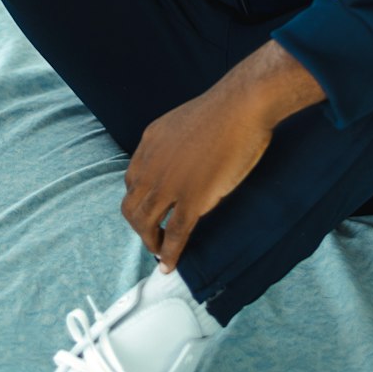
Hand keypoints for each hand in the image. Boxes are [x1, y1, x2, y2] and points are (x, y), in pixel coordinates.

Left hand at [122, 88, 272, 271]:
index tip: (150, 210)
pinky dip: (169, 254)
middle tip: (152, 235)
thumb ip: (173, 144)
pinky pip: (174, 234)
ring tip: (159, 252)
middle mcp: (152, 165)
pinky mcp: (191, 199)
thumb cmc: (224, 110)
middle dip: (138, 225)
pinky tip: (169, 265)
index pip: (132, 180)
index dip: (139, 200)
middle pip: (131, 205)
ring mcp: (170, 184)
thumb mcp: (181, 123)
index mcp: (149, 143)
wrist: (240, 106)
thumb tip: (180, 162)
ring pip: (145, 223)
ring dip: (150, 242)